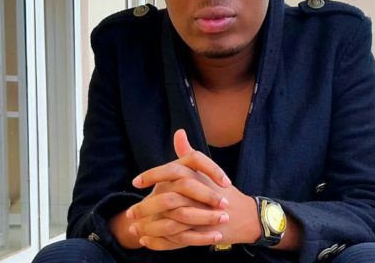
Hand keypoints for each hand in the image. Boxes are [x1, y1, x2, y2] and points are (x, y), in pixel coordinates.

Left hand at [127, 130, 260, 249]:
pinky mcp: (199, 234)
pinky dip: (158, 242)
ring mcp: (200, 215)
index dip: (152, 175)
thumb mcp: (205, 170)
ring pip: (168, 222)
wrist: (244, 216)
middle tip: (130, 212)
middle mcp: (198, 195)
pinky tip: (146, 241)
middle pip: (167, 200)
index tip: (135, 182)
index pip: (172, 171)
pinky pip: (174, 240)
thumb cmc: (221, 190)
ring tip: (134, 229)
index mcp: (198, 177)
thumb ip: (188, 153)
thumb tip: (178, 132)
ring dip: (149, 227)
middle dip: (145, 207)